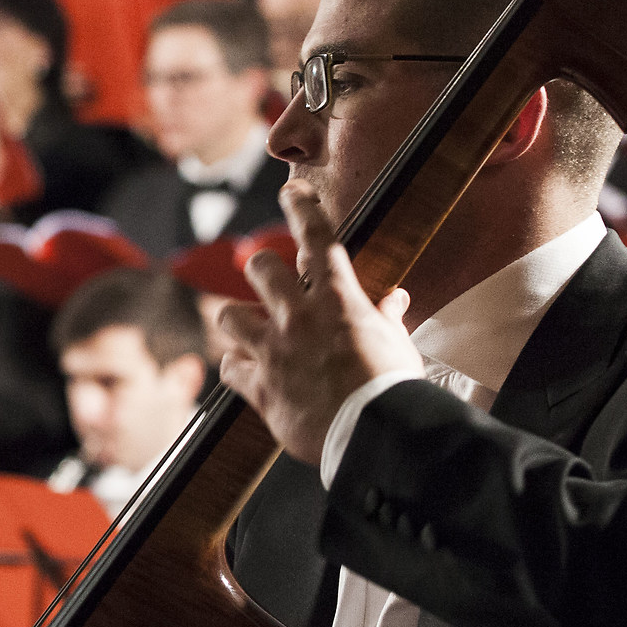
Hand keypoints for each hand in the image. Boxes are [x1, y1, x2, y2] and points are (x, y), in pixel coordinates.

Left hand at [216, 184, 418, 463]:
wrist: (377, 435)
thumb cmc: (393, 389)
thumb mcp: (397, 345)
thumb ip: (387, 318)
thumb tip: (394, 299)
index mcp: (338, 299)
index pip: (317, 236)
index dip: (301, 206)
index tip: (291, 191)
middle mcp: (299, 317)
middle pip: (259, 267)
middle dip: (262, 269)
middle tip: (268, 280)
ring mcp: (275, 351)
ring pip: (229, 316)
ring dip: (237, 320)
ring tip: (248, 330)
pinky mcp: (261, 388)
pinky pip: (230, 368)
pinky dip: (237, 369)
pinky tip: (246, 374)